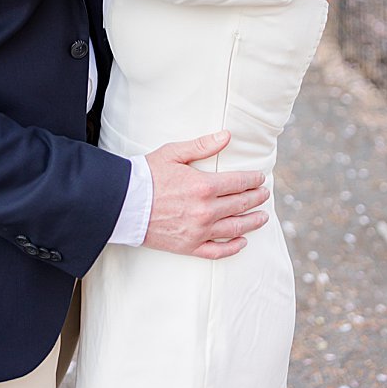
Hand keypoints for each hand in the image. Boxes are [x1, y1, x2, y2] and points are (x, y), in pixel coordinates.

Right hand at [142, 131, 269, 259]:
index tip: (261, 178)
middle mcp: (205, 211)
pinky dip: (233, 248)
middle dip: (257, 198)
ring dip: (252, 222)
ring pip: (235, 228)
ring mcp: (198, 231)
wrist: (121, 204)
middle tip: (265, 194)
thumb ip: (203, 145)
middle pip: (241, 204)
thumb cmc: (147, 175)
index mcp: (204, 186)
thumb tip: (227, 136)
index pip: (240, 183)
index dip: (254, 180)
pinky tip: (242, 242)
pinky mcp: (188, 247)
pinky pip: (217, 251)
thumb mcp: (174, 153)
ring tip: (263, 217)